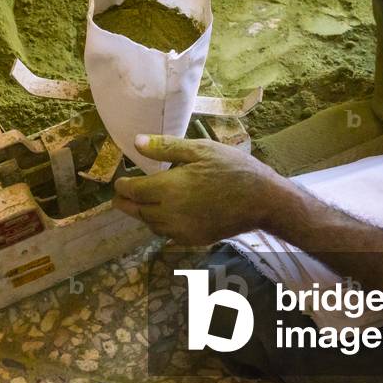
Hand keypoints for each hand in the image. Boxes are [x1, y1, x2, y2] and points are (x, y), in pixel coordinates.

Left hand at [113, 134, 291, 245]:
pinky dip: (160, 224)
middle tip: (121, 196)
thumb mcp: (200, 149)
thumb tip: (136, 142)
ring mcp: (182, 231)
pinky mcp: (193, 240)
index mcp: (168, 189)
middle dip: (126, 202)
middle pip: (137, 211)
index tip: (120, 181)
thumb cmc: (232, 168)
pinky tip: (166, 214)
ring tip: (143, 202)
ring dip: (143, 213)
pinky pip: (167, 234)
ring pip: (151, 224)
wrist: (263, 200)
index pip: (132, 191)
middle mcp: (170, 214)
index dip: (122, 186)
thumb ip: (165, 148)